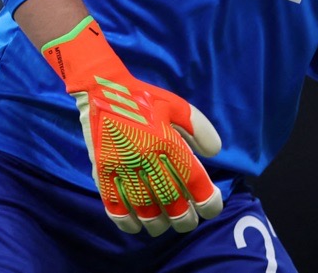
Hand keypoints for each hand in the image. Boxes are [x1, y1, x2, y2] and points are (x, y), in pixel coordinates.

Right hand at [41, 17, 223, 235]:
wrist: (102, 90)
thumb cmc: (145, 99)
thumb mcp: (178, 106)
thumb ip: (199, 128)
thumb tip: (215, 153)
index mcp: (166, 139)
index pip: (191, 178)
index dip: (206, 198)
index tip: (213, 209)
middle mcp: (146, 156)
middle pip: (169, 198)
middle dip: (183, 217)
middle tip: (189, 224)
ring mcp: (122, 165)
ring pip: (142, 206)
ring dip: (156, 222)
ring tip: (165, 226)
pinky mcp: (102, 170)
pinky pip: (113, 203)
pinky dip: (125, 220)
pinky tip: (135, 227)